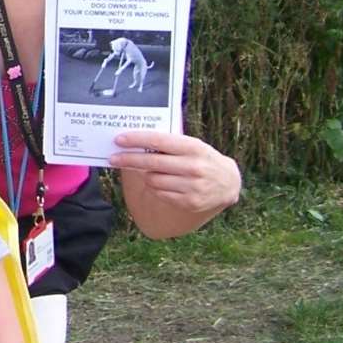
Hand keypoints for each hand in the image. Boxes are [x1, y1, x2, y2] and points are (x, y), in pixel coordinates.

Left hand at [110, 129, 241, 237]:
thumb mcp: (192, 145)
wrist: (228, 183)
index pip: (159, 141)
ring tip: (148, 171)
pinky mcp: (190, 202)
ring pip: (152, 180)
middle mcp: (194, 167)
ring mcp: (192, 187)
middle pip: (151, 163)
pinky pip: (159, 193)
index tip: (119, 139)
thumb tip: (136, 142)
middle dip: (129, 159)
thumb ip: (169, 144)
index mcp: (194, 148)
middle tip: (114, 157)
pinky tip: (160, 182)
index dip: (137, 140)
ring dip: (145, 175)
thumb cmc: (203, 159)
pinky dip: (154, 187)